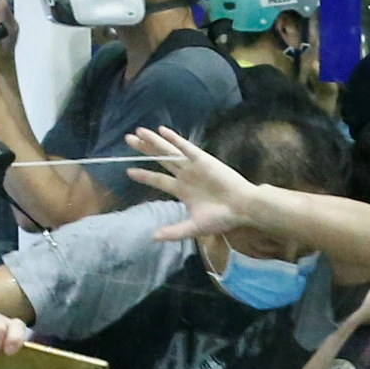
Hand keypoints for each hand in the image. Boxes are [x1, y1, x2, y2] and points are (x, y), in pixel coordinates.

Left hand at [125, 127, 262, 241]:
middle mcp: (185, 175)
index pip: (158, 180)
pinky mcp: (203, 160)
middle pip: (160, 160)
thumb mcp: (194, 227)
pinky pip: (186, 148)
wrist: (242, 208)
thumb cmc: (221, 218)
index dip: (143, 175)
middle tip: (127, 140)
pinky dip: (175, 140)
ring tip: (138, 132)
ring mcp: (193, 166)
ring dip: (154, 142)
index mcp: (182, 190)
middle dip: (144, 150)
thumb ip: (174, 232)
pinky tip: (162, 131)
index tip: (128, 171)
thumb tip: (153, 237)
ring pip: (169, 151)